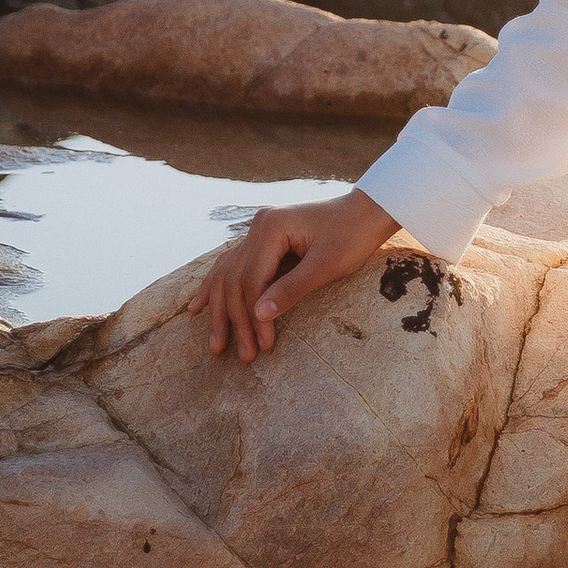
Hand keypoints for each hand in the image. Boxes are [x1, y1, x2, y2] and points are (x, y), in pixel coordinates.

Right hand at [188, 187, 400, 361]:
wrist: (368, 211)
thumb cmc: (353, 236)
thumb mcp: (327, 266)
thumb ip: (292, 289)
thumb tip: (259, 315)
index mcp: (272, 227)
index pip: (251, 279)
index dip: (253, 316)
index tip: (262, 346)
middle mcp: (258, 226)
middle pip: (235, 279)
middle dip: (235, 321)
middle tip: (240, 356)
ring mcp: (258, 230)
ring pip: (228, 275)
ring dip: (221, 311)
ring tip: (216, 344)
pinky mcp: (264, 238)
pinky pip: (233, 265)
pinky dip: (218, 287)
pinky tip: (200, 306)